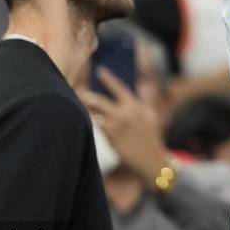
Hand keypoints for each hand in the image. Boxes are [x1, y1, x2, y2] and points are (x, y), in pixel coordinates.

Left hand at [79, 67, 170, 185]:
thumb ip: (146, 99)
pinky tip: (82, 117)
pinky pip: (96, 125)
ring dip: (85, 107)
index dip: (108, 78)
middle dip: (88, 94)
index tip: (100, 70)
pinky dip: (90, 119)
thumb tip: (142, 84)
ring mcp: (116, 126)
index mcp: (136, 105)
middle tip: (79, 89)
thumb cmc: (151, 137)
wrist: (150, 159)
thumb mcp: (152, 115)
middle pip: (100, 100)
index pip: (119, 87)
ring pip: (95, 113)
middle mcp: (125, 113)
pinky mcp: (110, 137)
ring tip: (77, 102)